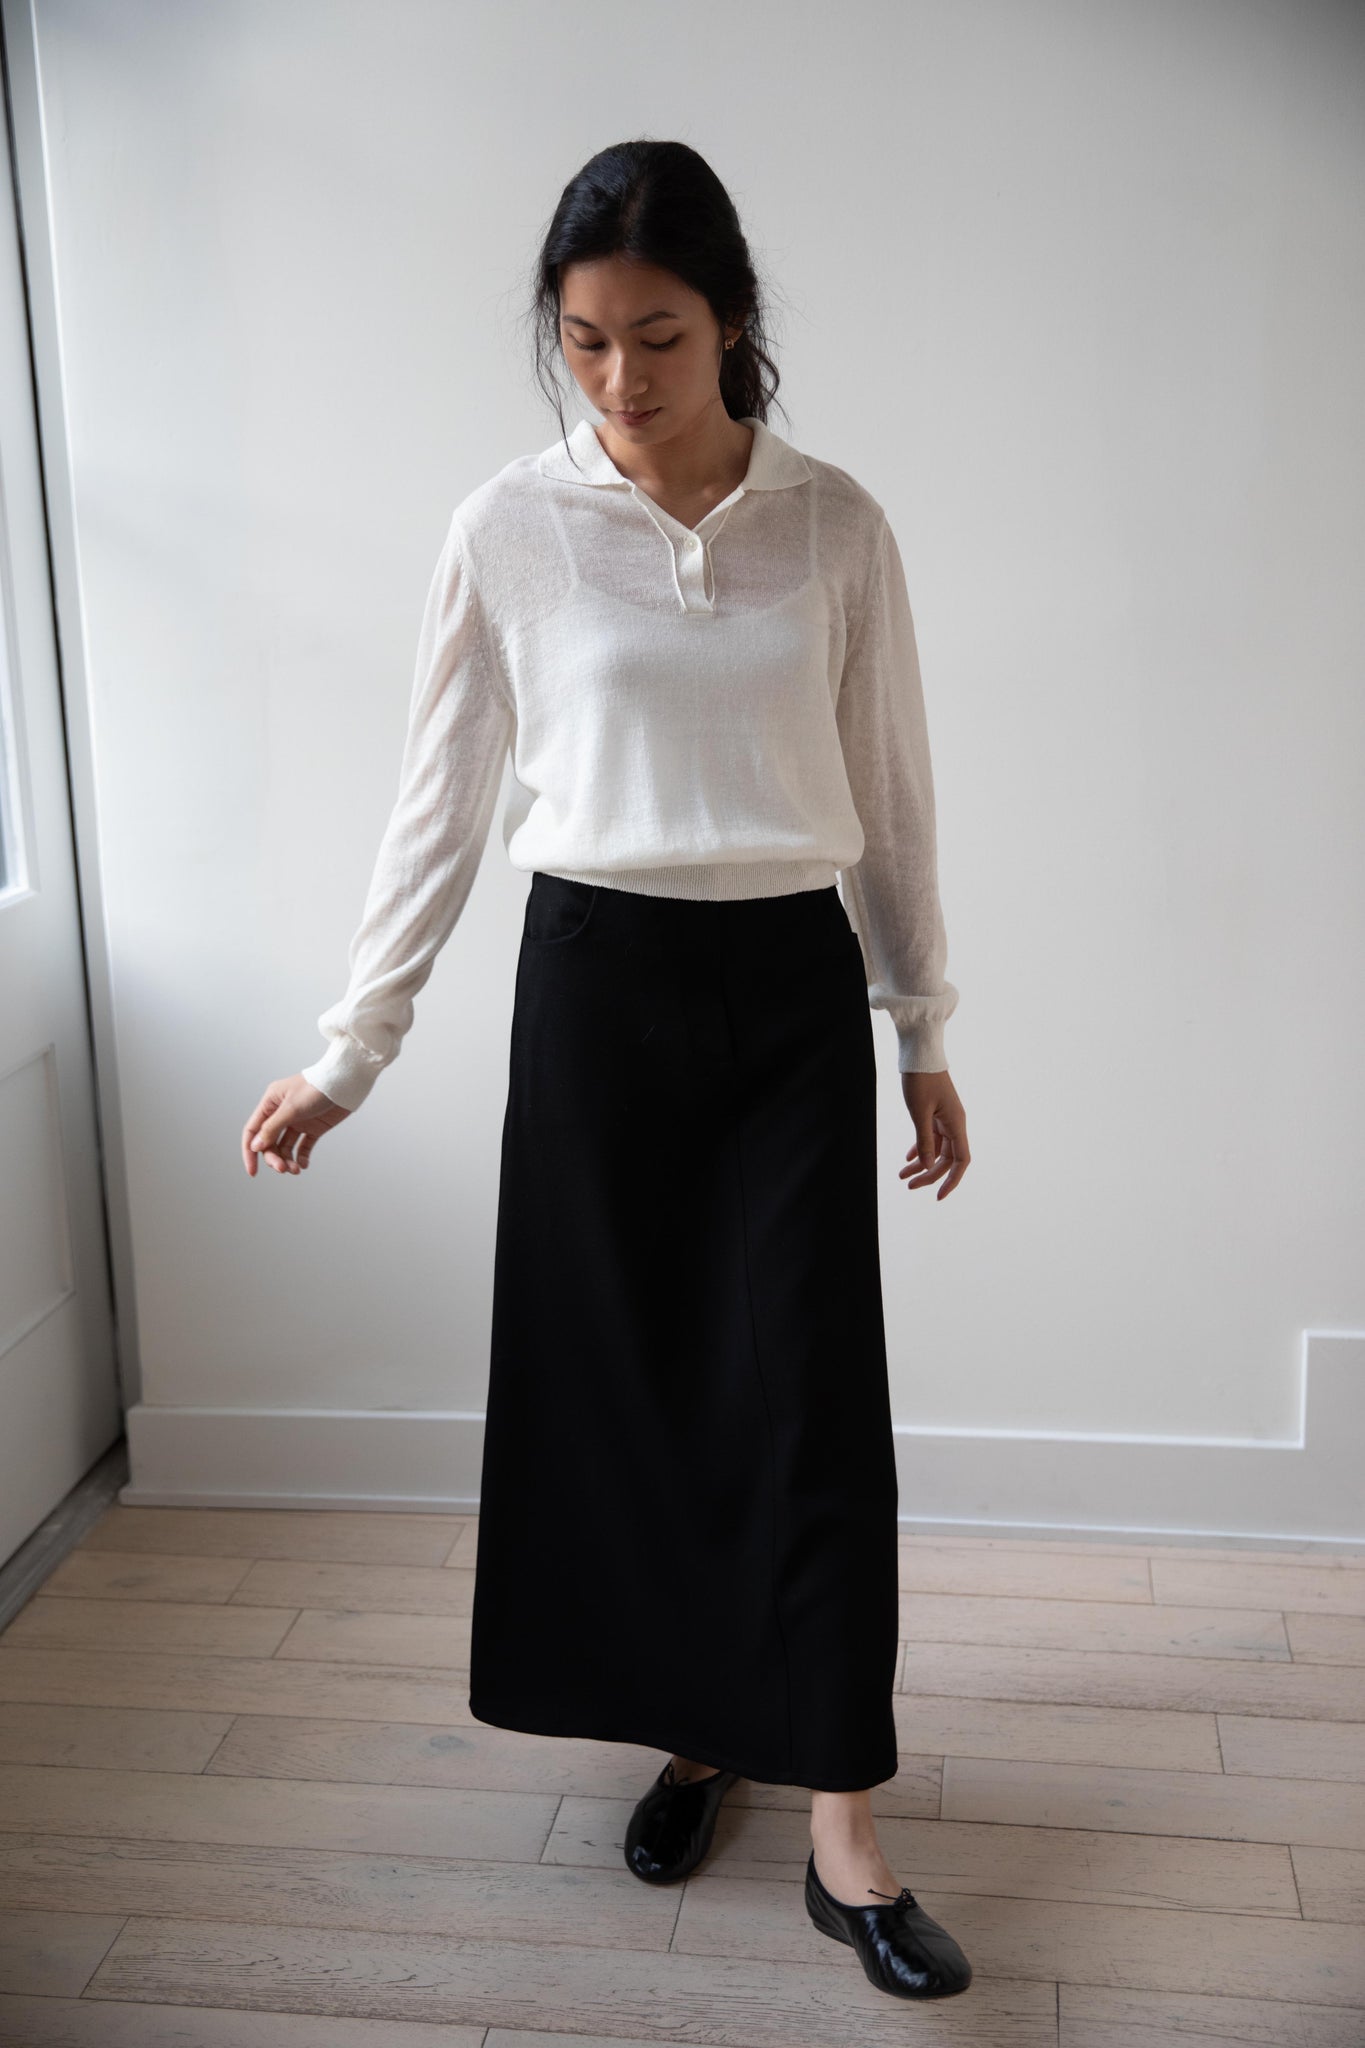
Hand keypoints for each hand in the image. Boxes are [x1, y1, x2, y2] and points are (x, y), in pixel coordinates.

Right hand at [242, 1076, 350, 1176]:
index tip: (253, 1171)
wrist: (346, 1082)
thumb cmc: (316, 1088)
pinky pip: (303, 1146)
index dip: (250, 1152)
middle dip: (273, 1157)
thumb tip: (255, 1146)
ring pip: (285, 1146)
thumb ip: (272, 1128)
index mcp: (271, 1103)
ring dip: (287, 1160)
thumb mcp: (291, 1108)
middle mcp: (281, 1113)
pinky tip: (303, 1165)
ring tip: (295, 1170)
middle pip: (269, 1142)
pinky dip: (302, 1157)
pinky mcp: (314, 1127)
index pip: (253, 1131)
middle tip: (283, 1168)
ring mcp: (298, 1121)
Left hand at [898, 1069, 969, 1200]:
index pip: (961, 1160)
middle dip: (928, 1175)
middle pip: (946, 1159)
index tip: (938, 1196)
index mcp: (956, 1124)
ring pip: (936, 1149)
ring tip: (902, 1175)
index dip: (952, 1180)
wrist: (920, 1054)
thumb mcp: (919, 1112)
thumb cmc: (921, 1080)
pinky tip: (908, 1158)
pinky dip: (921, 1149)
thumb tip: (928, 1167)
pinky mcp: (935, 1114)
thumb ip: (924, 1141)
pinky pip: (931, 1138)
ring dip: (921, 1164)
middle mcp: (954, 1124)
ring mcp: (945, 1119)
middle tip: (908, 1185)